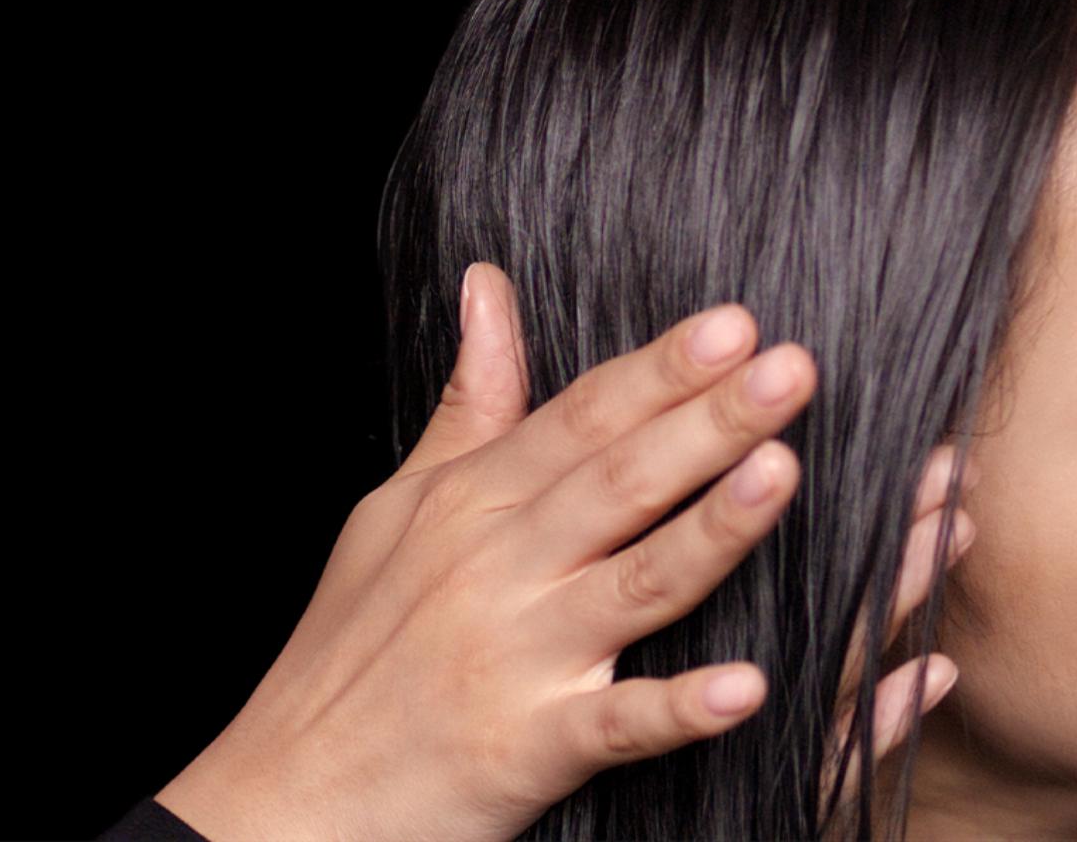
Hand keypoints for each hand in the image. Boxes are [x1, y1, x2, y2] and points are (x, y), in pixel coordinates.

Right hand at [153, 262, 971, 839]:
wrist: (284, 796)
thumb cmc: (351, 648)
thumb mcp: (395, 508)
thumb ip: (468, 403)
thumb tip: (489, 287)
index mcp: (472, 504)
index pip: (582, 418)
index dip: (660, 369)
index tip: (735, 322)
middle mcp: (499, 568)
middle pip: (620, 480)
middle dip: (709, 420)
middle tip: (792, 367)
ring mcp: (516, 657)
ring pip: (635, 582)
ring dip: (712, 528)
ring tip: (782, 471)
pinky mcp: (527, 748)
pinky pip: (617, 725)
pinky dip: (679, 707)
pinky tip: (745, 686)